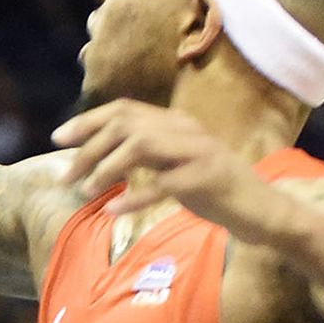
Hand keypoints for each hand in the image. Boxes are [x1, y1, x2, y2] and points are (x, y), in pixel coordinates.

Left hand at [52, 101, 283, 228]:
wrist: (265, 213)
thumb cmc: (214, 191)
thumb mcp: (174, 165)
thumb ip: (143, 154)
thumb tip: (94, 154)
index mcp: (176, 122)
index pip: (123, 109)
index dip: (87, 121)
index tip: (58, 139)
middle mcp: (186, 129)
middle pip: (125, 125)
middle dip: (88, 148)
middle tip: (66, 177)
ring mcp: (200, 151)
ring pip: (140, 145)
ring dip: (106, 168)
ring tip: (87, 191)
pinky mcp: (209, 178)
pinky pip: (163, 183)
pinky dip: (134, 196)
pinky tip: (113, 210)